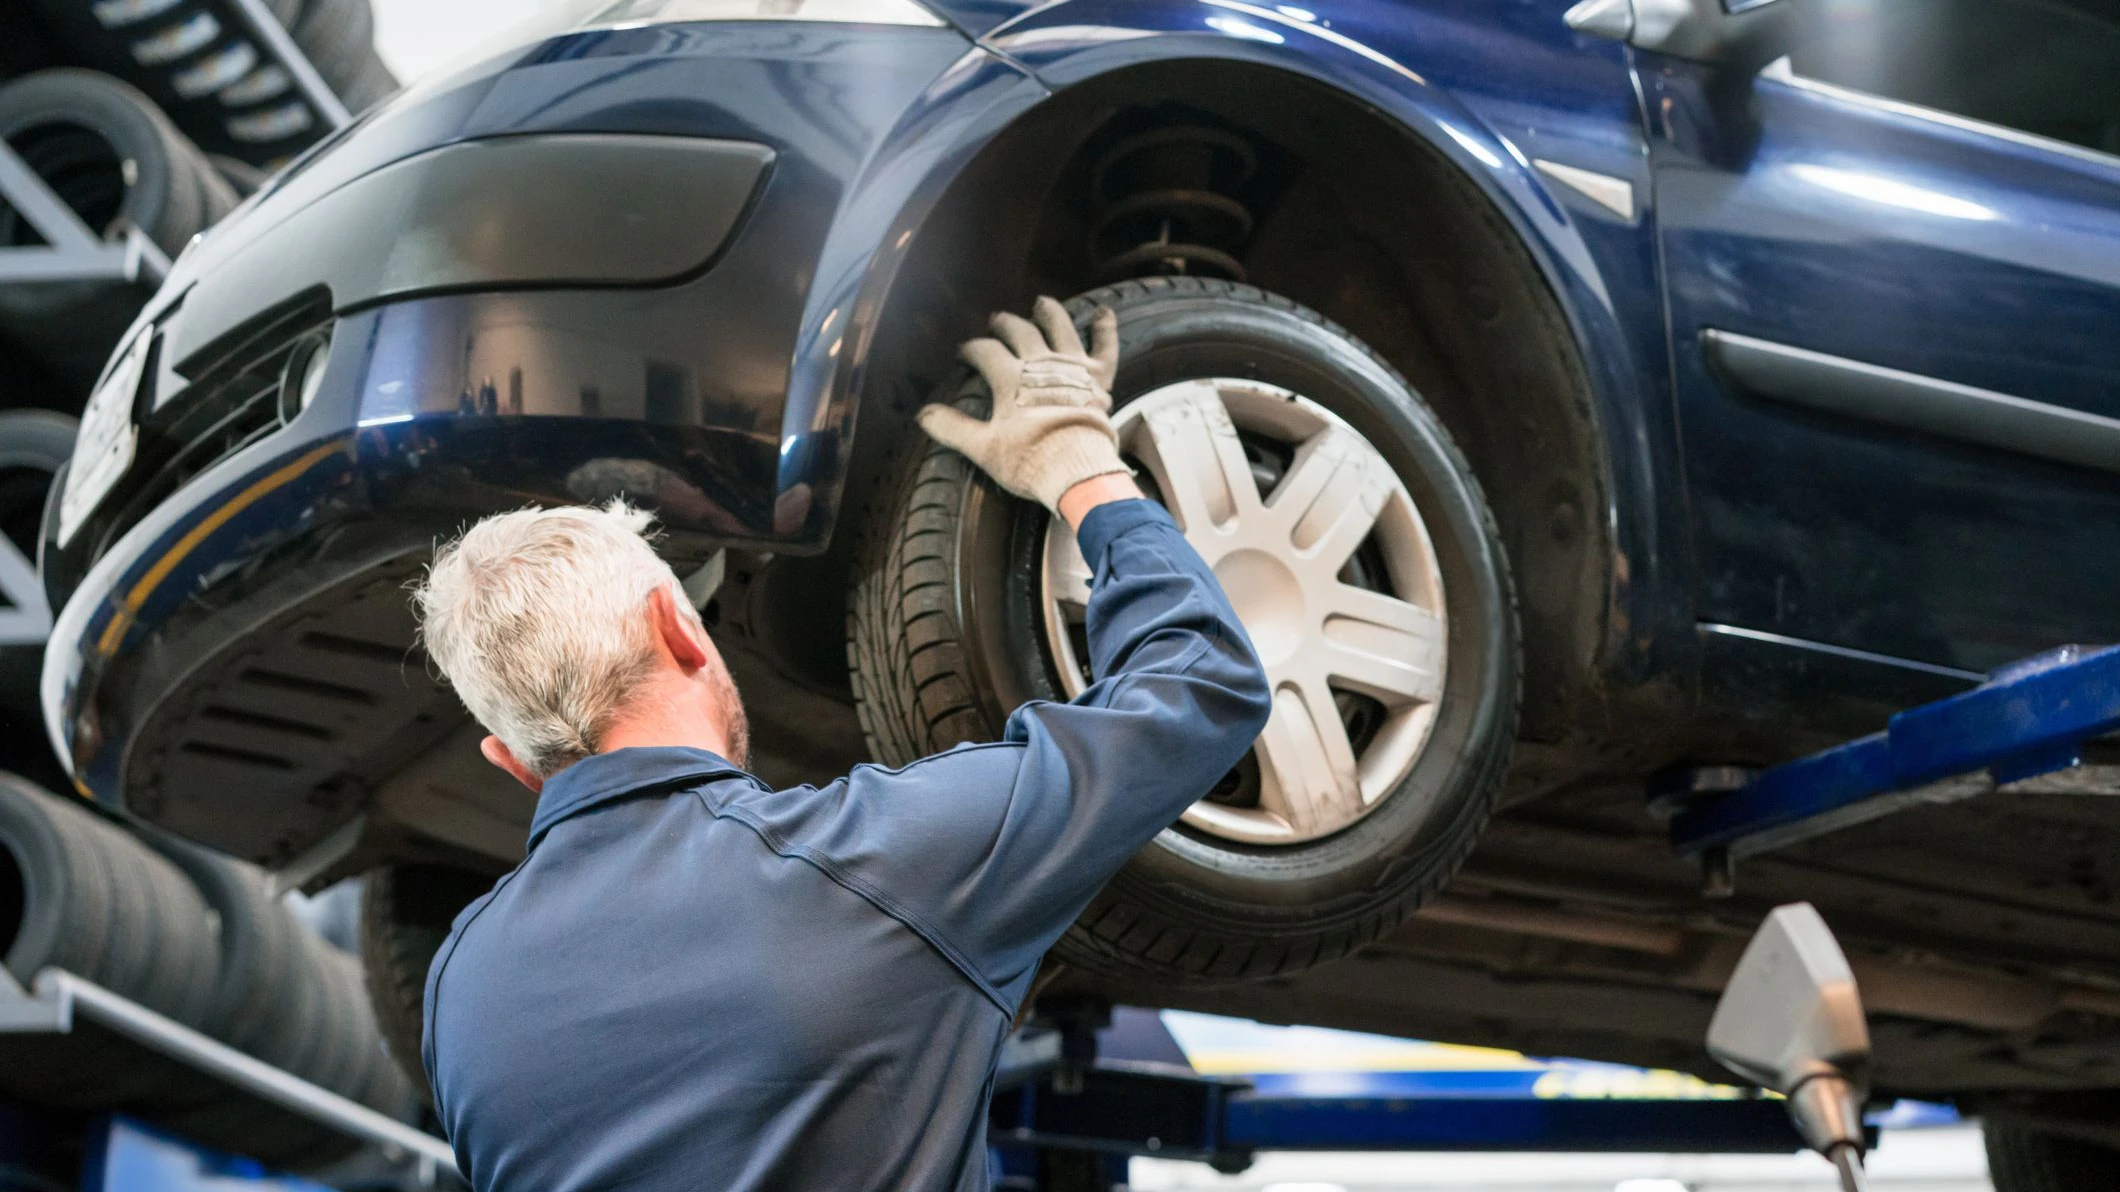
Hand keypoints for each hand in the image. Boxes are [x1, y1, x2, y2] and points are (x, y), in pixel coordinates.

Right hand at [917, 297, 1129, 512]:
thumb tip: (924, 415)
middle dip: (1005, 324)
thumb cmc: (1030, 460)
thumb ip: (952, 428)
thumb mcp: (983, 448)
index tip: (964, 352)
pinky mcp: (1099, 378)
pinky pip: (1105, 346)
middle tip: (997, 320)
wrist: (1079, 470)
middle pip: (1019, 332)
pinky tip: (1104, 311)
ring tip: (1042, 302)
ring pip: (1060, 328)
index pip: (985, 352)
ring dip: (1049, 313)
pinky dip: (1105, 328)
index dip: (972, 349)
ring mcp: (1073, 367)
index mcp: (1010, 378)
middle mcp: (1040, 364)